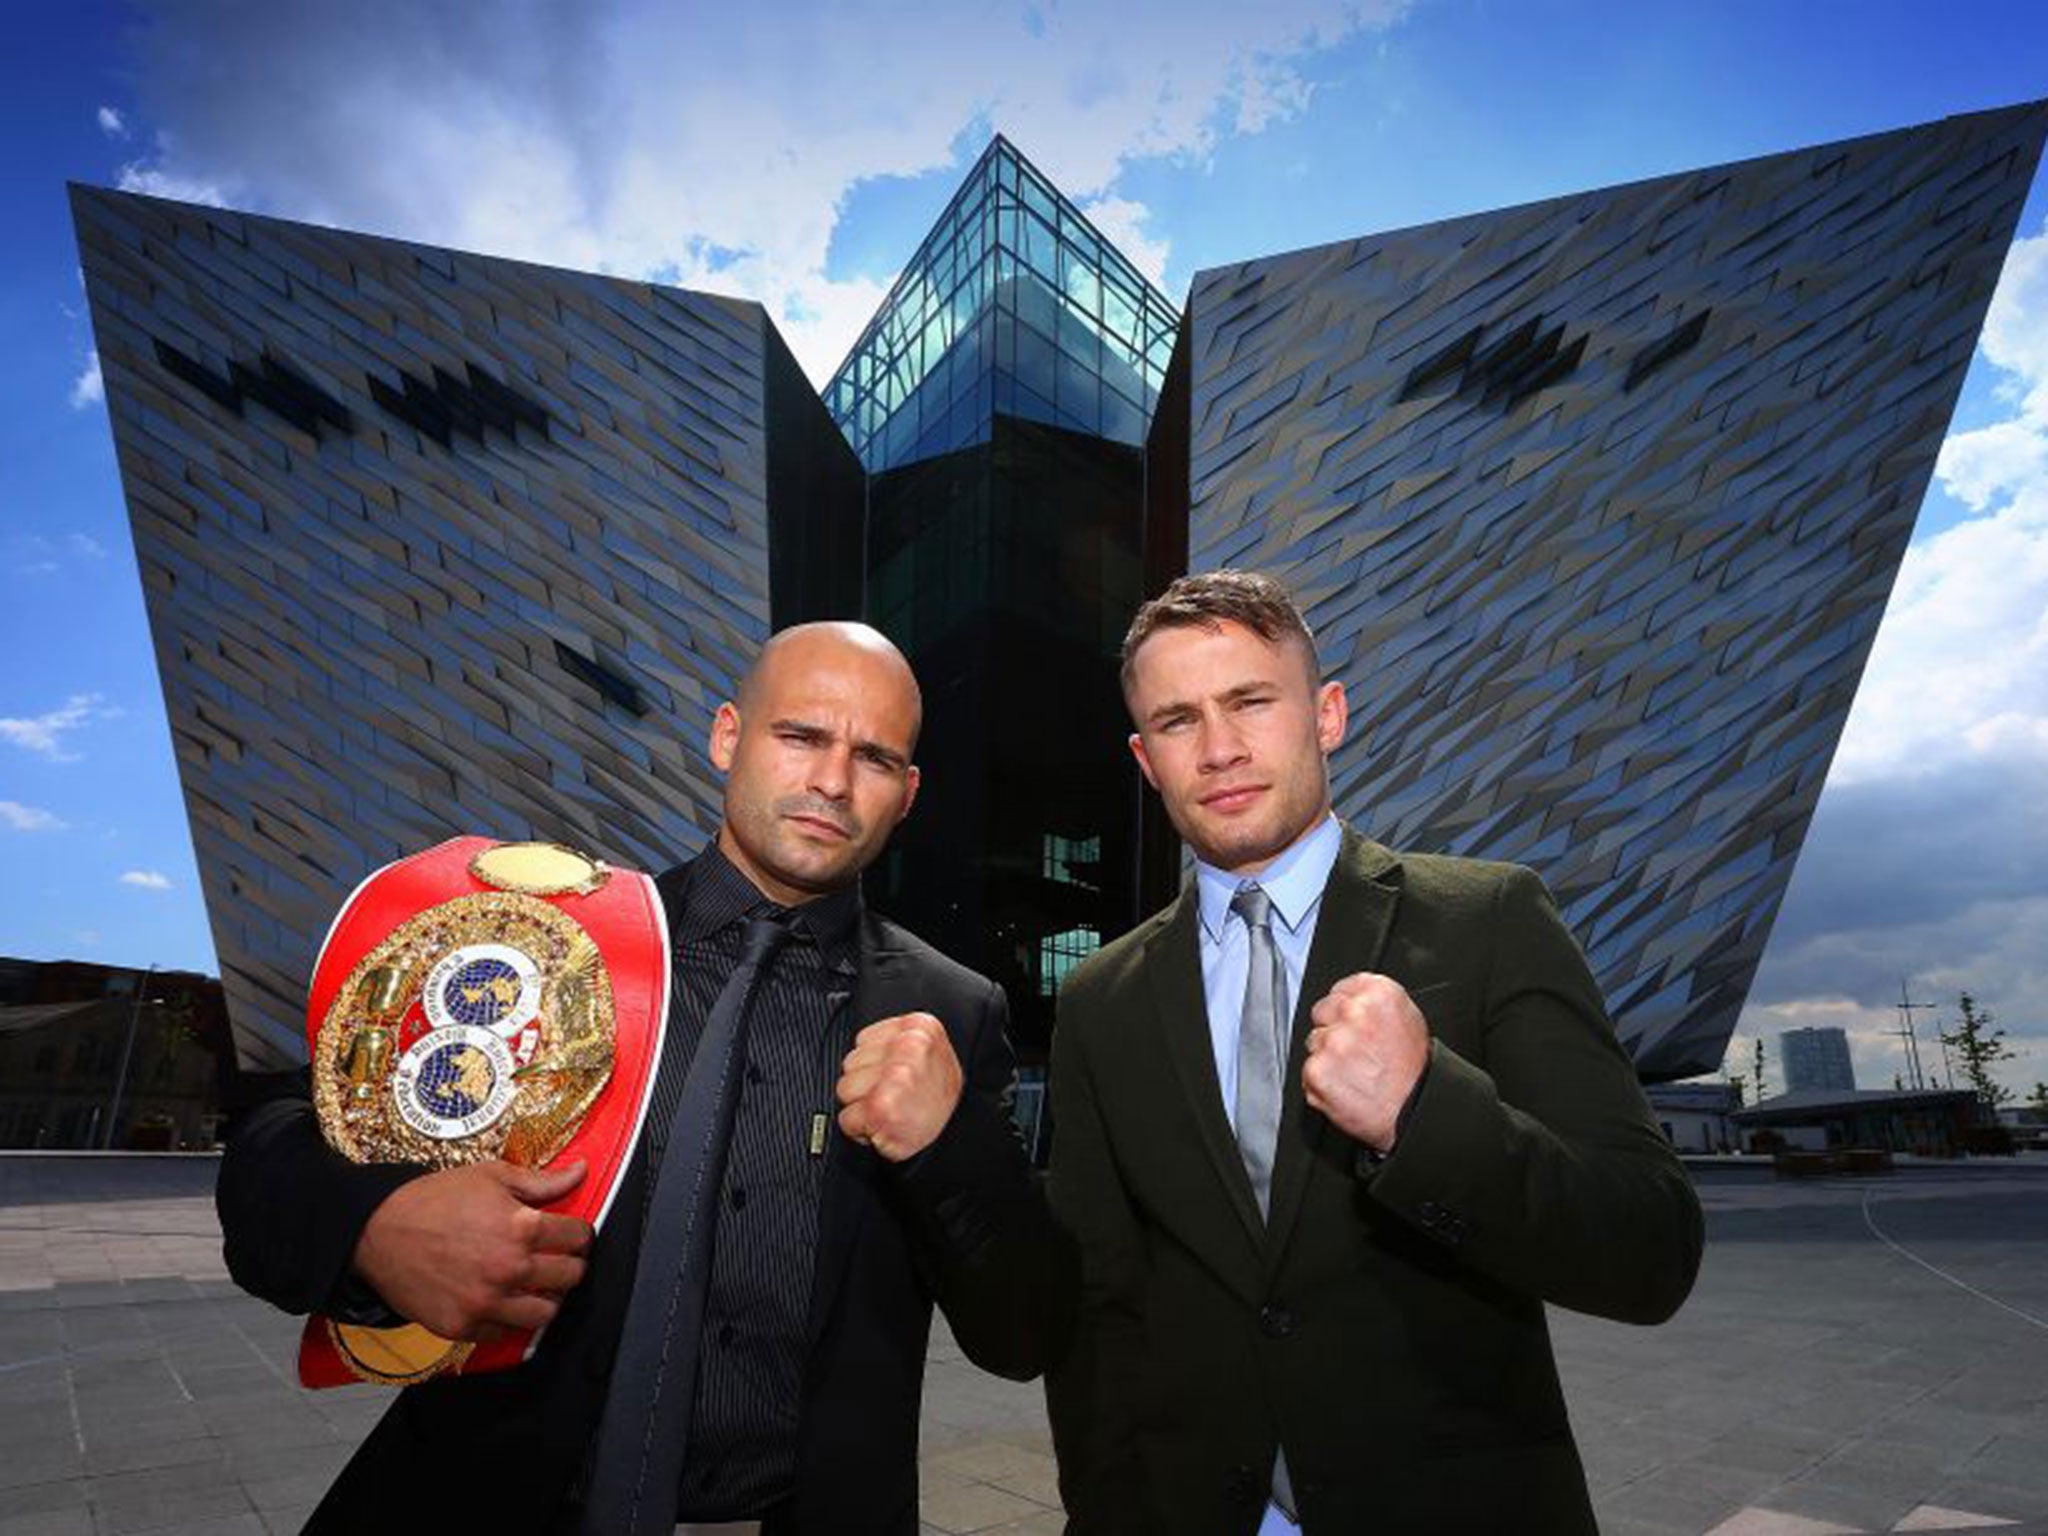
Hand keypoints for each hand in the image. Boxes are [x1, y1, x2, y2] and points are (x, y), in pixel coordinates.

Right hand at [351, 1159, 590, 1340]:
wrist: (376, 1231)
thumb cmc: (431, 1200)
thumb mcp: (490, 1177)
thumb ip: (542, 1181)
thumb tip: (580, 1171)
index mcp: (521, 1228)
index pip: (578, 1238)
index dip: (580, 1233)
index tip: (573, 1234)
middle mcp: (508, 1269)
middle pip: (570, 1277)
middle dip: (570, 1264)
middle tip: (558, 1258)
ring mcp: (485, 1302)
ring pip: (546, 1313)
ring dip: (547, 1297)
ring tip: (535, 1283)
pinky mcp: (462, 1326)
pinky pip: (505, 1332)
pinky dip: (509, 1318)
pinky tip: (503, 1299)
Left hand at [834, 1012, 962, 1161]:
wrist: (959, 1133)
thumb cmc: (938, 1097)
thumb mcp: (928, 1050)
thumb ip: (895, 1040)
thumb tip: (862, 1047)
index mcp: (919, 1027)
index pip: (864, 1040)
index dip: (875, 1063)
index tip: (897, 1076)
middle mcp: (908, 1047)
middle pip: (851, 1063)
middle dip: (866, 1083)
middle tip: (896, 1095)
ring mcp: (895, 1077)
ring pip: (844, 1089)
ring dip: (862, 1105)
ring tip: (891, 1108)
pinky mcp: (880, 1107)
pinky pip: (846, 1118)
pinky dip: (860, 1129)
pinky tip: (885, 1125)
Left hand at [1303, 974, 1430, 1152]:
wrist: (1415, 1110)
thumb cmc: (1414, 1071)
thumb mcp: (1407, 1019)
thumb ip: (1375, 1002)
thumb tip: (1352, 998)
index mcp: (1378, 993)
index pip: (1341, 988)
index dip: (1345, 1008)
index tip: (1353, 1022)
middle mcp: (1354, 1012)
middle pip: (1322, 1011)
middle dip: (1333, 1029)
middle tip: (1356, 1052)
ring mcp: (1334, 1040)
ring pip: (1314, 1042)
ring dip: (1328, 1057)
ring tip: (1356, 1072)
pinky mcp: (1318, 1069)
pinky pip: (1309, 1071)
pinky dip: (1322, 1082)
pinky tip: (1347, 1086)